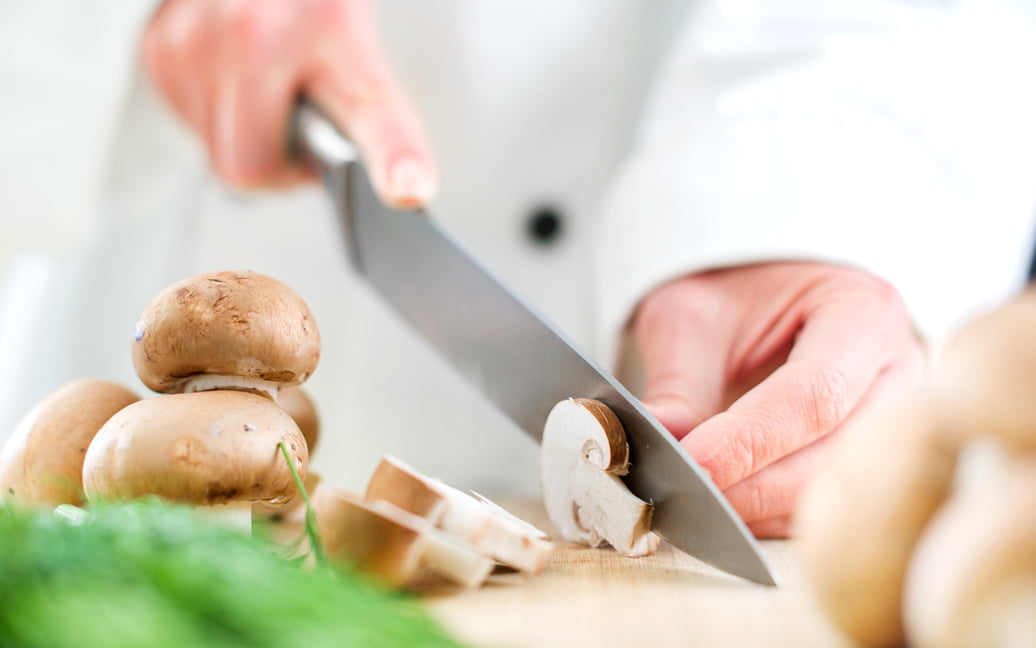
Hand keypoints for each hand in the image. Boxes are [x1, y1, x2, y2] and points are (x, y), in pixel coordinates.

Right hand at [142, 0, 435, 205]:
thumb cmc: (315, 5)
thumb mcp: (355, 34)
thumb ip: (373, 108)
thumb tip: (402, 183)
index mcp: (334, 26)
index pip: (372, 109)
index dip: (394, 154)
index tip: (410, 185)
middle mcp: (260, 30)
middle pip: (256, 167)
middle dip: (282, 166)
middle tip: (304, 130)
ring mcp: (200, 39)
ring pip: (220, 155)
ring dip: (250, 140)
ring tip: (269, 89)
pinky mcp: (161, 47)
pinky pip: (192, 128)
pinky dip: (219, 117)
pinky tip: (237, 75)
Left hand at [632, 262, 924, 536]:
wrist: (754, 287)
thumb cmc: (730, 291)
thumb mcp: (691, 316)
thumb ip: (679, 383)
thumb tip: (659, 445)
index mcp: (863, 312)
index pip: (815, 395)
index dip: (750, 442)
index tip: (692, 465)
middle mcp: (896, 371)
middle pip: (832, 457)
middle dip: (752, 487)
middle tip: (684, 494)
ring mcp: (892, 421)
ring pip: (831, 493)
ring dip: (757, 509)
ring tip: (693, 499)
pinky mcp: (867, 459)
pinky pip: (822, 505)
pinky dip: (766, 514)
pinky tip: (721, 504)